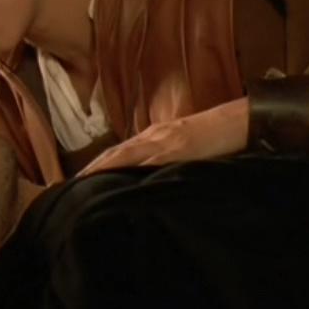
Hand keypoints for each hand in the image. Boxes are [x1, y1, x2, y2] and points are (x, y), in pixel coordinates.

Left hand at [78, 97, 249, 175]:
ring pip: (125, 155)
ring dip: (102, 170)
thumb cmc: (215, 137)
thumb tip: (146, 180)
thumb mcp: (184, 148)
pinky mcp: (178, 147)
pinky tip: (118, 180)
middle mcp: (152, 136)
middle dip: (90, 170)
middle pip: (114, 154)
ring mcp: (164, 140)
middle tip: (68, 188)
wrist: (241, 120)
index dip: (96, 166)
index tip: (76, 182)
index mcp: (153, 137)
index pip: (117, 153)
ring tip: (81, 185)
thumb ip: (164, 159)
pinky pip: (150, 160)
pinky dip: (131, 170)